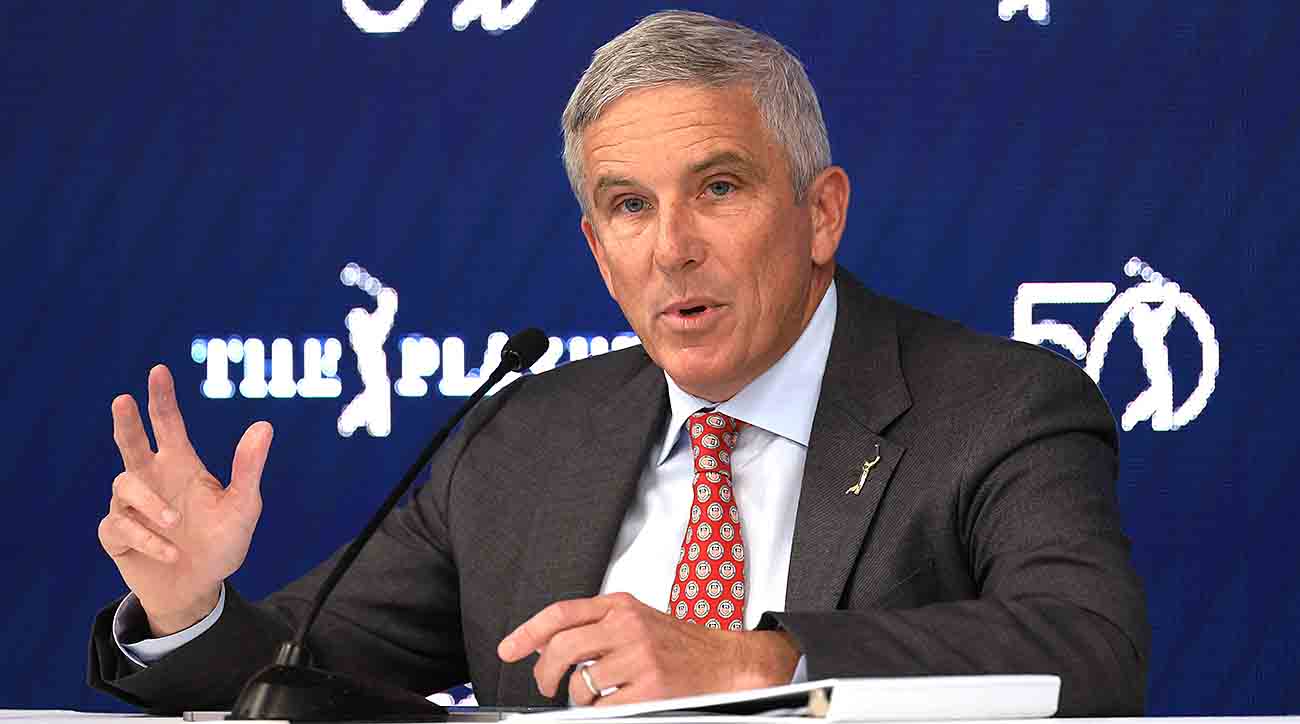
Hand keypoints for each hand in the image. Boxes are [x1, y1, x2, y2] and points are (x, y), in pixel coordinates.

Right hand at [98, 365, 272, 636]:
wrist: (199, 588)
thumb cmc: (222, 543)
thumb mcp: (244, 507)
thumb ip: (249, 468)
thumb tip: (264, 425)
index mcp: (181, 465)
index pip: (168, 424)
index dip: (162, 398)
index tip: (158, 370)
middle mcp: (153, 479)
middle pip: (130, 442)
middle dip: (126, 421)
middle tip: (123, 400)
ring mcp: (132, 507)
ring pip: (124, 485)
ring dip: (149, 504)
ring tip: (173, 524)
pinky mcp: (117, 535)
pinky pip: (120, 526)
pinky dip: (145, 539)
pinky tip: (169, 551)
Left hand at [497, 593, 799, 705]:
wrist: (726, 662)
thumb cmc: (680, 643)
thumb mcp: (637, 618)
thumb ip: (596, 624)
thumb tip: (548, 646)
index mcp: (621, 606)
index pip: (562, 613)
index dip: (528, 632)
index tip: (509, 649)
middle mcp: (628, 626)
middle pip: (563, 648)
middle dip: (544, 673)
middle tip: (545, 685)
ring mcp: (639, 658)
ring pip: (580, 683)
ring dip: (578, 698)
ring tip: (593, 697)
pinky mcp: (649, 689)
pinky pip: (603, 708)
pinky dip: (600, 712)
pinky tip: (612, 705)